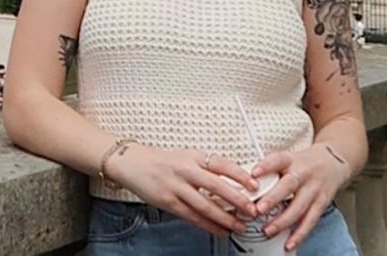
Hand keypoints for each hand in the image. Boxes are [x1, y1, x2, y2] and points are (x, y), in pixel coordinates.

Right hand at [109, 145, 259, 235]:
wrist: (131, 162)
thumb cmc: (161, 160)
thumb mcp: (186, 157)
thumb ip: (206, 168)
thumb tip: (234, 183)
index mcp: (192, 156)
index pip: (221, 164)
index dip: (239, 175)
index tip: (254, 185)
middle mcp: (185, 170)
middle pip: (216, 186)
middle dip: (237, 200)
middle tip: (252, 210)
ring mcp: (176, 186)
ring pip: (205, 206)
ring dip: (226, 218)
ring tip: (240, 225)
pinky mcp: (168, 201)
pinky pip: (192, 216)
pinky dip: (209, 225)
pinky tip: (220, 229)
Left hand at [252, 145, 350, 249]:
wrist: (331, 162)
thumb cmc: (302, 163)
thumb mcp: (286, 158)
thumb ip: (268, 168)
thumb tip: (243, 181)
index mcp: (290, 159)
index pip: (277, 160)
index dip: (265, 166)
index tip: (253, 173)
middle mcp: (303, 173)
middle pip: (288, 186)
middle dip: (273, 199)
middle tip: (258, 210)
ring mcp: (314, 189)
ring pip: (299, 207)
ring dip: (283, 221)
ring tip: (268, 230)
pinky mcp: (322, 203)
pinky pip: (310, 221)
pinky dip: (299, 234)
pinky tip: (289, 243)